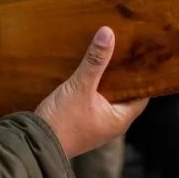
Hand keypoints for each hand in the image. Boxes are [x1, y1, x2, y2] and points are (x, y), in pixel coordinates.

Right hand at [35, 27, 147, 158]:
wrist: (35, 143)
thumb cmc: (62, 122)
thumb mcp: (80, 87)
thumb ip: (95, 61)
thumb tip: (108, 33)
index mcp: (120, 119)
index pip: (142, 94)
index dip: (143, 75)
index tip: (142, 54)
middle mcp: (111, 122)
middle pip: (125, 92)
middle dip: (123, 72)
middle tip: (125, 47)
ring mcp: (96, 121)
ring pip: (108, 94)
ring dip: (107, 77)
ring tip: (108, 52)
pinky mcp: (81, 119)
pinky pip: (94, 97)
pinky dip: (94, 84)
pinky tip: (89, 68)